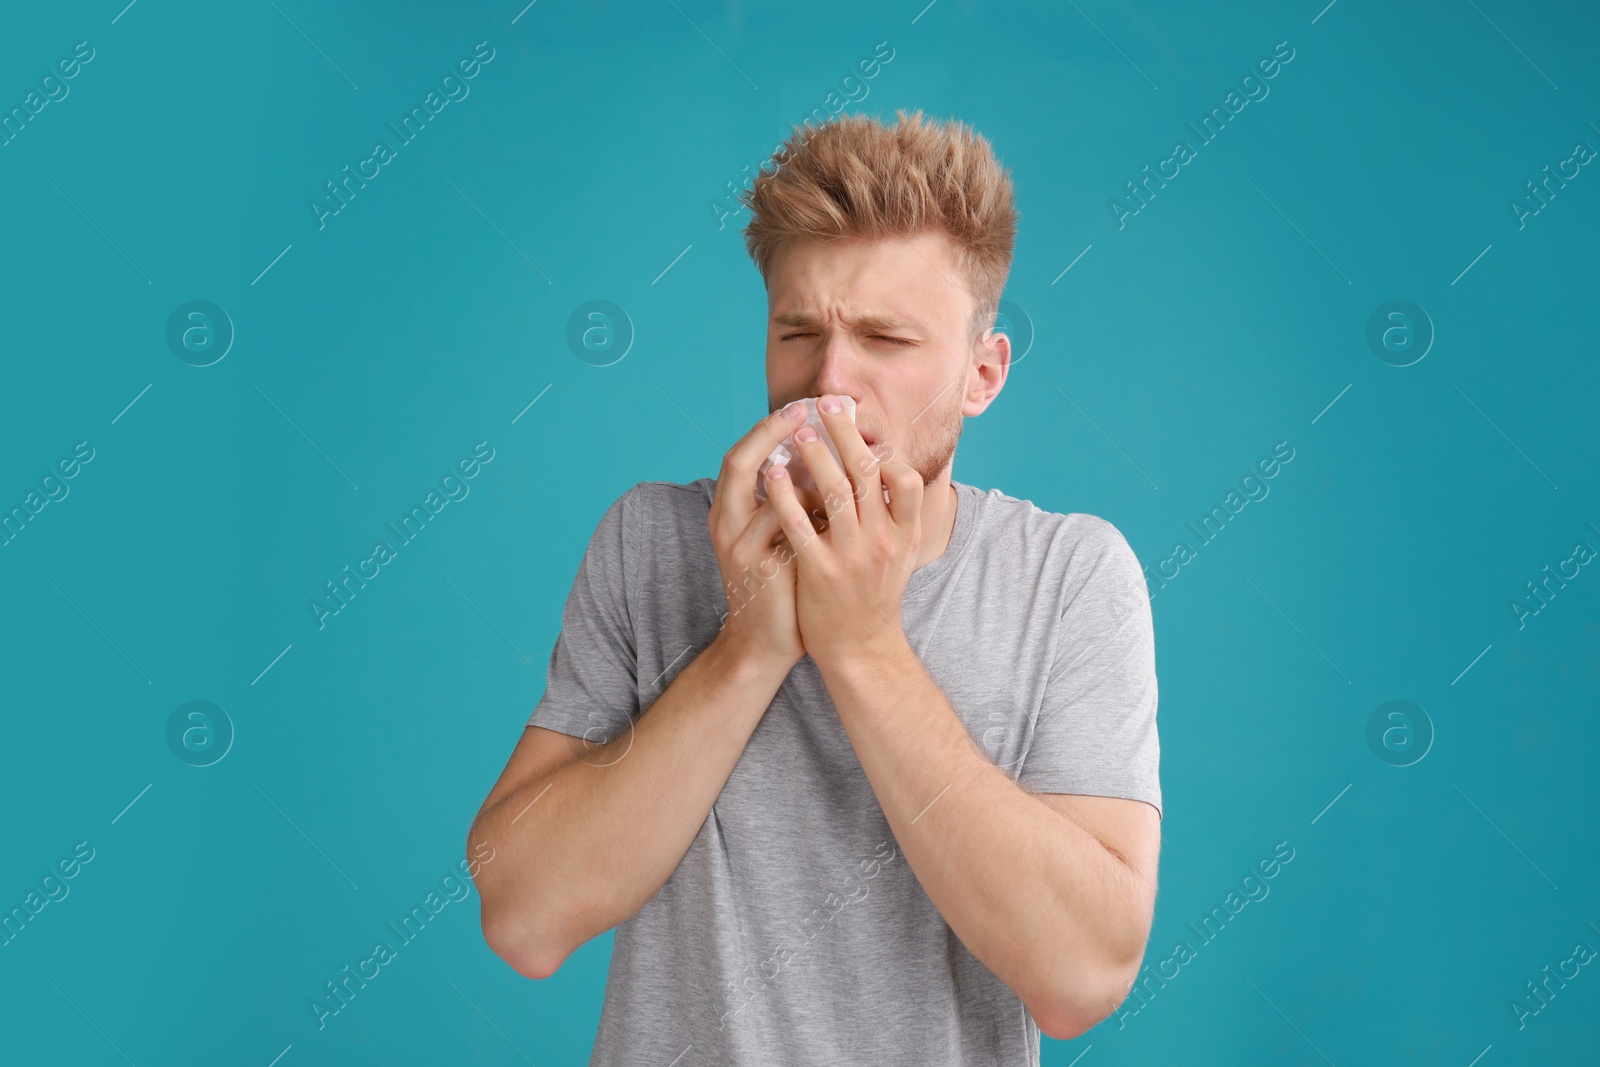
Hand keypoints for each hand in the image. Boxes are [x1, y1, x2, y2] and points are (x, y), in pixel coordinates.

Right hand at [708, 403, 811, 672]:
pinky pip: (786, 528)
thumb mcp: (783, 534)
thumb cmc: (783, 583)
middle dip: (771, 431)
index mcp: (730, 511)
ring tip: (831, 445)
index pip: (743, 454)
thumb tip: (828, 457)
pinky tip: (838, 498)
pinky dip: (811, 509)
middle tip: (807, 409)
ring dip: (800, 467)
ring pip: (765, 492)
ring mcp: (739, 547)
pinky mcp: (760, 569)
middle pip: (740, 461)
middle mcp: (726, 523)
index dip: (768, 427)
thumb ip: (794, 500)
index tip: (802, 404)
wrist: (766, 641)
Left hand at [761, 394, 924, 669]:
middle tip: (826, 404)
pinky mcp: (822, 572)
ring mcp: (854, 557)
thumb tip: (885, 468)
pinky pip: (800, 525)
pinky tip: (773, 473)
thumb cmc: (875, 595)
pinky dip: (786, 495)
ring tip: (797, 431)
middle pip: (867, 474)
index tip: (863, 426)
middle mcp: (885, 541)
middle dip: (845, 434)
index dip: (884, 449)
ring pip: (835, 493)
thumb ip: (894, 514)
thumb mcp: (899, 553)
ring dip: (815, 456)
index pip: (907, 479)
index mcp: (907, 534)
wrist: (861, 649)